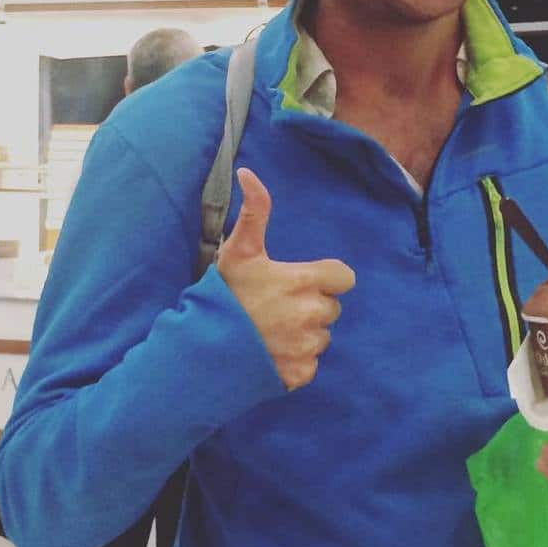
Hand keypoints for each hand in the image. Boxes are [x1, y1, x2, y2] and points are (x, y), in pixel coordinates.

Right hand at [216, 167, 354, 389]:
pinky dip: (294, 360)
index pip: (344, 277)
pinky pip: (309, 364)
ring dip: (303, 333)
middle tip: (277, 305)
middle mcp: (313, 315)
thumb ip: (254, 211)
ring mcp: (307, 347)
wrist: (203, 348)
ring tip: (270, 329)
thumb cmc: (224, 294)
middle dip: (311, 305)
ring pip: (320, 337)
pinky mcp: (300, 374)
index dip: (327, 277)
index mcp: (305, 282)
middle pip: (331, 307)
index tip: (302, 280)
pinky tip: (269, 351)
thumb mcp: (238, 250)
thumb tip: (248, 172)